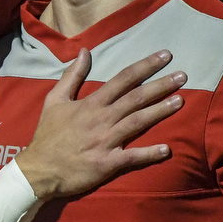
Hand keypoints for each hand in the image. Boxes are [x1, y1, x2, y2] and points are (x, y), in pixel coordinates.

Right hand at [16, 48, 183, 200]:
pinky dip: (149, 153)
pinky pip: (132, 157)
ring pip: (138, 122)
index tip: (165, 56)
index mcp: (92, 103)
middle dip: (161, 85)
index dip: (145, 66)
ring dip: (160, 111)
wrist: (38, 169)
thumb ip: (72, 76)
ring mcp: (106, 141)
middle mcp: (102, 119)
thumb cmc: (47, 135)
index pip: (123, 79)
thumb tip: (84, 52)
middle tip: (183, 76)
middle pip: (136, 98)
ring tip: (181, 101)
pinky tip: (167, 149)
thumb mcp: (54, 100)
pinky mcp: (107, 163)